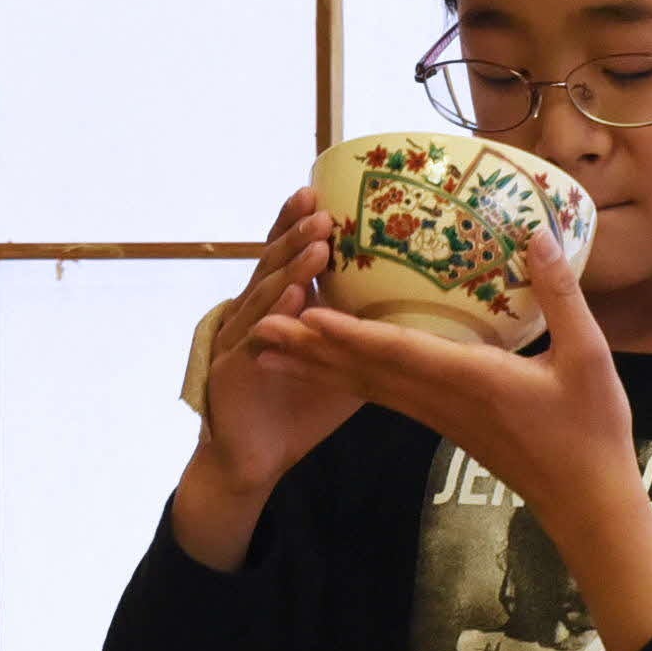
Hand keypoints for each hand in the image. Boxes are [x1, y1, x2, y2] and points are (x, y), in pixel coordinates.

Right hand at [197, 190, 367, 494]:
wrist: (253, 459)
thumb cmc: (298, 409)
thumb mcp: (344, 363)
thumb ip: (367, 333)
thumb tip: (420, 311)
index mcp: (277, 307)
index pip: (286, 255)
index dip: (297, 224)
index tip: (318, 192)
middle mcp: (253, 315)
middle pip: (272, 264)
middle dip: (295, 236)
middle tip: (321, 209)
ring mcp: (239, 340)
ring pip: (264, 295)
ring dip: (290, 270)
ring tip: (316, 247)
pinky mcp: (231, 371)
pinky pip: (254, 339)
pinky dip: (273, 318)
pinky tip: (291, 300)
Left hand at [248, 210, 633, 519]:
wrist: (585, 502)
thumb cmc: (591, 431)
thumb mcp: (589, 357)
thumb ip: (560, 296)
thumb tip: (536, 235)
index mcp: (472, 381)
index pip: (399, 354)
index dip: (350, 334)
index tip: (307, 315)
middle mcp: (442, 400)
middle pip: (364, 372)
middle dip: (309, 349)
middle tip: (257, 328)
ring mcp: (439, 416)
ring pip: (367, 387)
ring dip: (318, 367)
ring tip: (272, 348)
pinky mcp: (444, 424)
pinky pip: (385, 397)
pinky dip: (350, 378)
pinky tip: (329, 368)